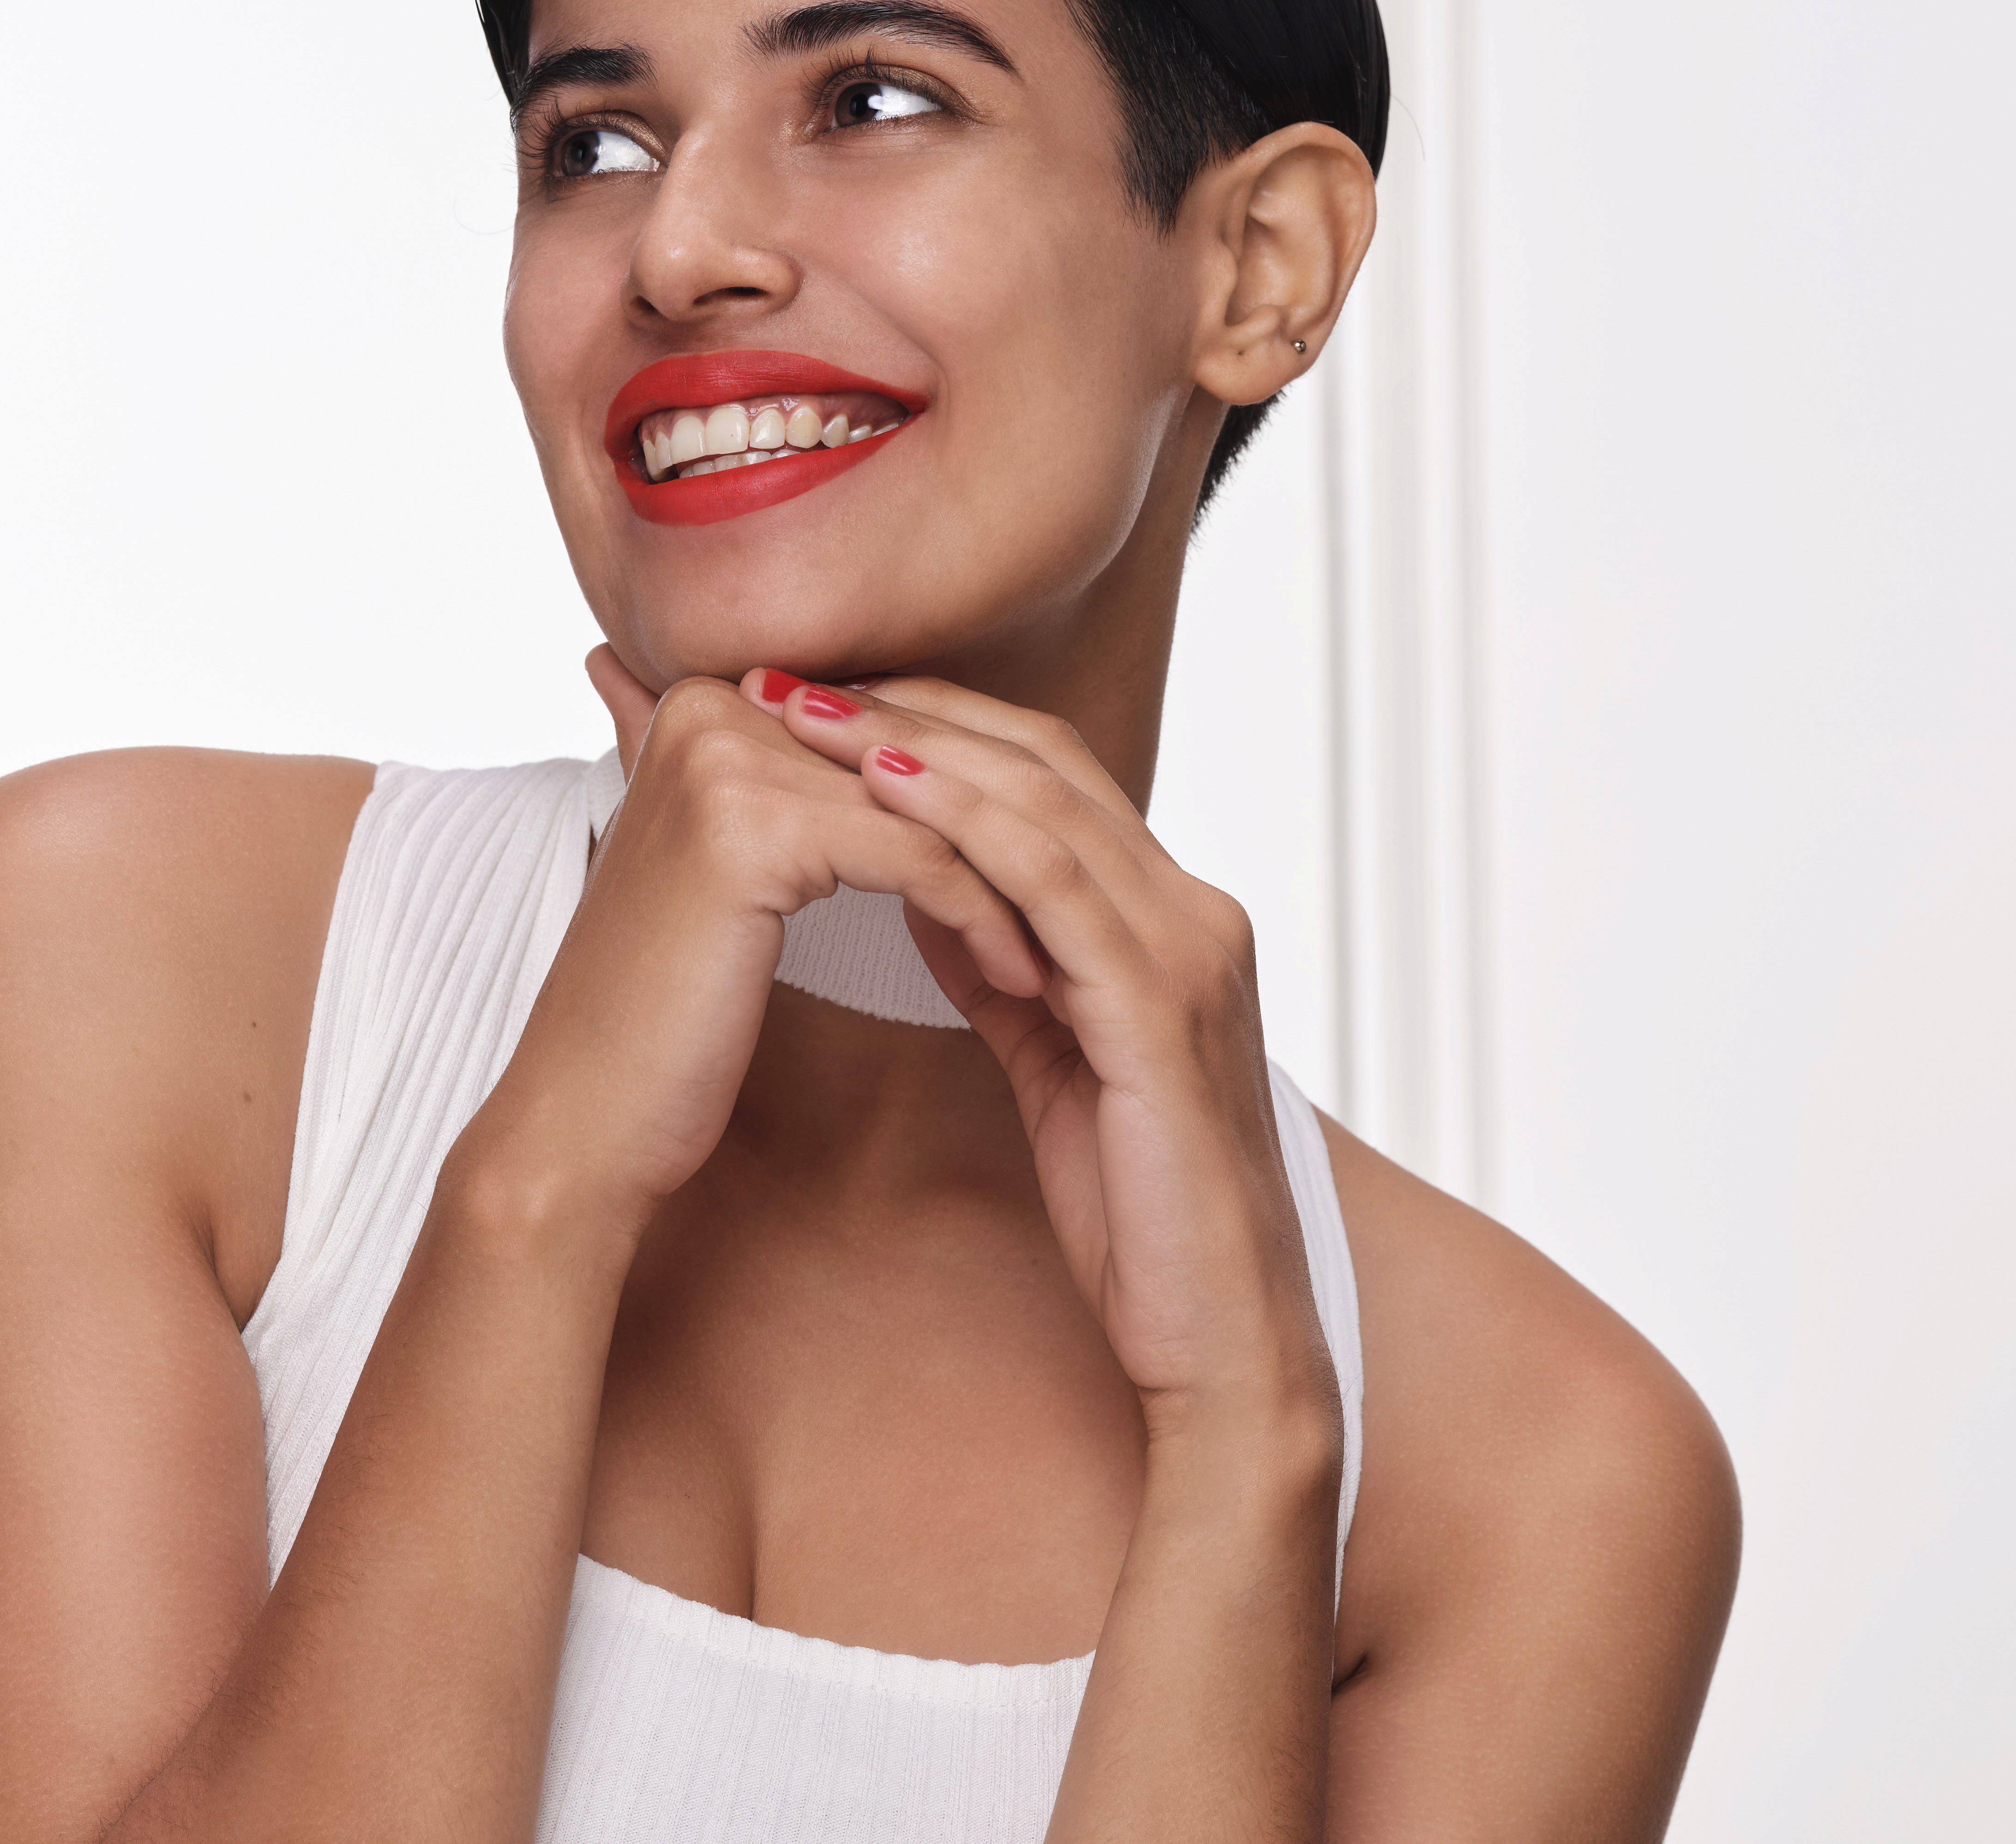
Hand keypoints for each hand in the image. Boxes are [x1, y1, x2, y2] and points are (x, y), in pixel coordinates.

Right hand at [456, 649, 1049, 1228]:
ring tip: (1070, 954)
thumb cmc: (665, 1013)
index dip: (971, 808)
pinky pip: (919, 859)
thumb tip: (802, 708)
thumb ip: (772, 786)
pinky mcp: (753, 827)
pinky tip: (1023, 979)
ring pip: (931, 810)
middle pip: (914, 762)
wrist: (584, 1119)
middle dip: (1007, 843)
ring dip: (1015, 886)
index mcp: (702, 699)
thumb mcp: (731, 878)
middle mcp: (708, 705)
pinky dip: (983, 920)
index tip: (1046, 877)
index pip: (885, 734)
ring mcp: (724, 760)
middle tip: (1086, 913)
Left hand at [748, 670, 1337, 1441]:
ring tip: (810, 711)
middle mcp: (1193, 914)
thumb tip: (932, 895)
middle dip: (913, 707)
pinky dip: (971, 825)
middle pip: (1044, 761)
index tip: (819, 700)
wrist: (1223, 1343)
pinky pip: (1057, 887)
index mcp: (1169, 922)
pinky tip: (889, 789)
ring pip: (1046, 802)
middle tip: (792, 671)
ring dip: (919, 744)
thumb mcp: (1054, 1064)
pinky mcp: (1163, 1010)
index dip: (934, 723)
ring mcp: (1189, 953)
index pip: (1047, 776)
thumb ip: (1010, 973)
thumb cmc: (1144, 1219)